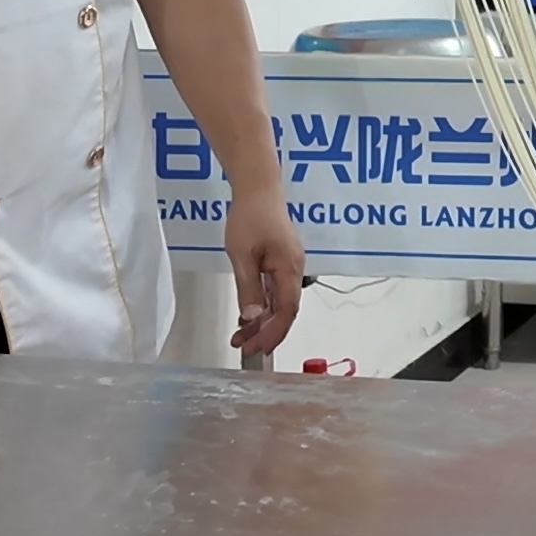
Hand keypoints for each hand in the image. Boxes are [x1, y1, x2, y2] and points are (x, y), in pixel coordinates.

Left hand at [223, 187, 303, 355]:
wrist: (258, 187)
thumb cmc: (249, 217)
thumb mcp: (242, 254)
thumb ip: (248, 286)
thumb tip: (252, 317)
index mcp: (288, 268)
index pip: (287, 310)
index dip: (274, 333)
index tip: (257, 348)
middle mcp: (294, 269)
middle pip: (285, 309)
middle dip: (266, 332)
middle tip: (243, 347)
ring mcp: (289, 264)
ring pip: (280, 301)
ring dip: (263, 320)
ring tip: (240, 335)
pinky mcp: (282, 259)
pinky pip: (276, 289)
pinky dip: (263, 304)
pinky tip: (248, 313)